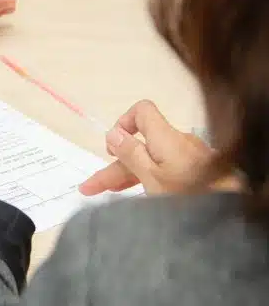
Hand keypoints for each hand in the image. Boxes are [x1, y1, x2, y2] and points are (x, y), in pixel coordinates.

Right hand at [79, 100, 212, 195]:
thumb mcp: (152, 178)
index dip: (123, 123)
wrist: (232, 212)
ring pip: (151, 160)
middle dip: (114, 164)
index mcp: (165, 137)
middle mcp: (177, 142)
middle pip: (140, 145)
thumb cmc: (189, 195)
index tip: (112, 148)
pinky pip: (165, 169)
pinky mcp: (197, 172)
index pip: (142, 111)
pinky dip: (147, 179)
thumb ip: (131, 154)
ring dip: (127, 174)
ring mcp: (188, 158)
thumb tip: (113, 132)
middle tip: (91, 188)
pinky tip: (137, 193)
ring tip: (106, 193)